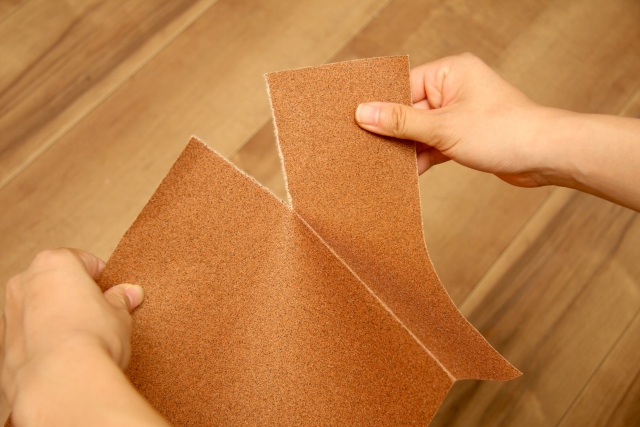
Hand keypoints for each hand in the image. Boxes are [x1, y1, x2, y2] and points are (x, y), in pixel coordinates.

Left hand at [0, 248, 167, 426]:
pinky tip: (65, 357)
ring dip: (58, 319)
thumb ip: (120, 300)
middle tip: (100, 316)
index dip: (102, 280)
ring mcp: (9, 313)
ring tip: (83, 340)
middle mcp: (25, 282)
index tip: (113, 295)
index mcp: (54, 263)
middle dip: (76, 297)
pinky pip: (28, 336)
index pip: (84, 261)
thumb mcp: (119, 315)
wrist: (63, 383)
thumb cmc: (91, 339)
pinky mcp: (2, 345)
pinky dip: (44, 342)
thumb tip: (130, 293)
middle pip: (56, 282)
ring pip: (39, 309)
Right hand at [355, 53, 563, 186]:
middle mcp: (453, 89)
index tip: (355, 124)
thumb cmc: (503, 131)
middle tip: (364, 148)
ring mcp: (459, 114)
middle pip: (409, 110)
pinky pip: (433, 144)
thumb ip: (401, 121)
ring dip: (406, 149)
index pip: (402, 87)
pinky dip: (422, 158)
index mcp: (449, 73)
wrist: (546, 157)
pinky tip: (405, 174)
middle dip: (392, 132)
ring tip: (381, 166)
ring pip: (420, 131)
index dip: (379, 107)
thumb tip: (363, 113)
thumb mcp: (443, 127)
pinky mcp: (464, 136)